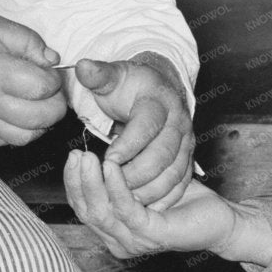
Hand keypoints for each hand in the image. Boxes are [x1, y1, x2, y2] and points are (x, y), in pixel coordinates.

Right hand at [0, 13, 67, 145]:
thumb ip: (28, 40)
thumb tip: (52, 60)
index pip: (43, 88)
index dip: (54, 80)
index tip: (47, 73)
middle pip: (42, 117)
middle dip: (55, 105)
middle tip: (50, 93)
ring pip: (26, 137)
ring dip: (40, 124)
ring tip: (36, 107)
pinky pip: (6, 142)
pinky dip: (18, 132)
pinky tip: (16, 115)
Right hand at [64, 150, 269, 263]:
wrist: (219, 218)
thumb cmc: (184, 201)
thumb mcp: (144, 186)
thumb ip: (121, 178)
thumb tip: (98, 155)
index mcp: (115, 232)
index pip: (83, 208)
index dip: (74, 183)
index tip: (72, 156)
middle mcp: (120, 242)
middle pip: (86, 211)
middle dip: (77, 181)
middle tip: (75, 154)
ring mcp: (135, 242)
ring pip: (100, 212)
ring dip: (91, 182)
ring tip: (88, 157)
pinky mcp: (151, 235)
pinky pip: (125, 209)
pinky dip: (115, 186)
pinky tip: (111, 166)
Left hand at [71, 55, 193, 206]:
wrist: (156, 91)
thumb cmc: (131, 88)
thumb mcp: (114, 76)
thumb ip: (98, 74)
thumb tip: (84, 66)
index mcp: (160, 102)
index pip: (147, 126)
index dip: (128, 145)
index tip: (107, 159)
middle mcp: (179, 123)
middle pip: (163, 155)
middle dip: (136, 174)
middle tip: (112, 184)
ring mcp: (186, 143)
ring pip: (174, 174)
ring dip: (148, 190)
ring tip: (124, 197)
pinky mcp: (187, 160)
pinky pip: (181, 184)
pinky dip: (163, 198)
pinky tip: (143, 205)